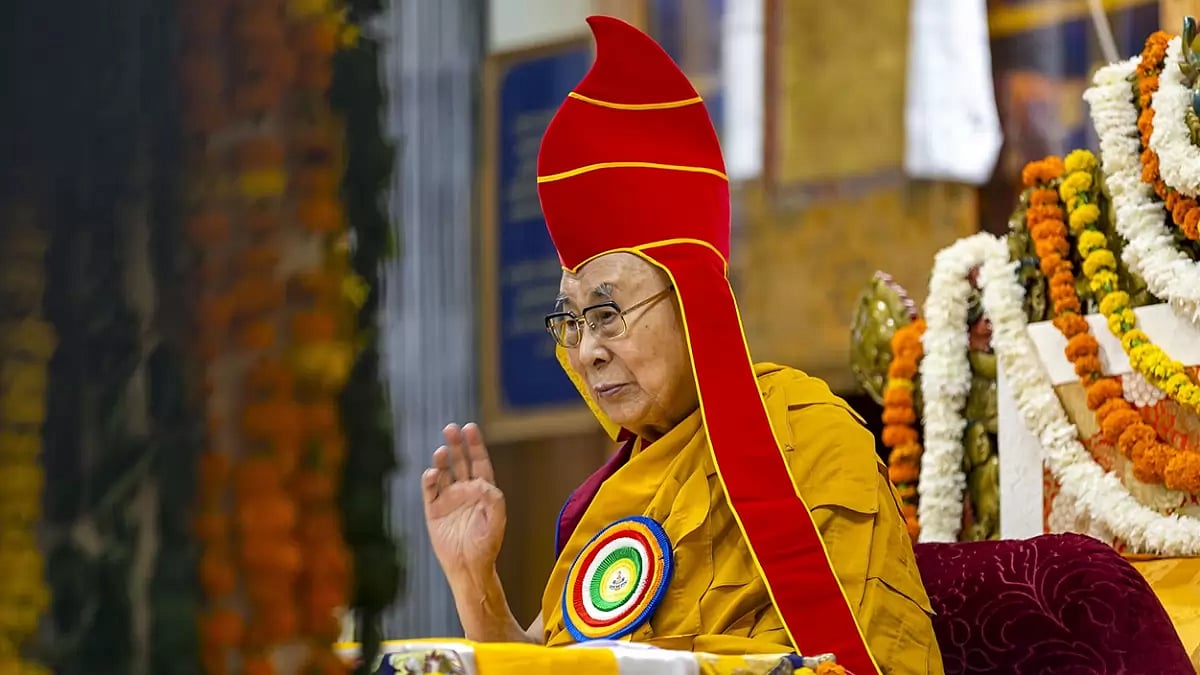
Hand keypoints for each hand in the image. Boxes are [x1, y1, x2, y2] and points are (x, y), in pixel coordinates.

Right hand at [422, 423, 505, 583]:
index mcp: (483, 490)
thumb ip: (494, 501)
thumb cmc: (486, 546)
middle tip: (451, 428)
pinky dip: (430, 480)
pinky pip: (430, 490)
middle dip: (456, 444)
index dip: (474, 444)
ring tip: (442, 451)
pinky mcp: (434, 510)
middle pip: (459, 461)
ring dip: (442, 460)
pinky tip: (432, 472)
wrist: (468, 568)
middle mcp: (465, 490)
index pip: (479, 462)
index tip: (469, 428)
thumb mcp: (496, 522)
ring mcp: (448, 499)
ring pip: (443, 472)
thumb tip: (482, 483)